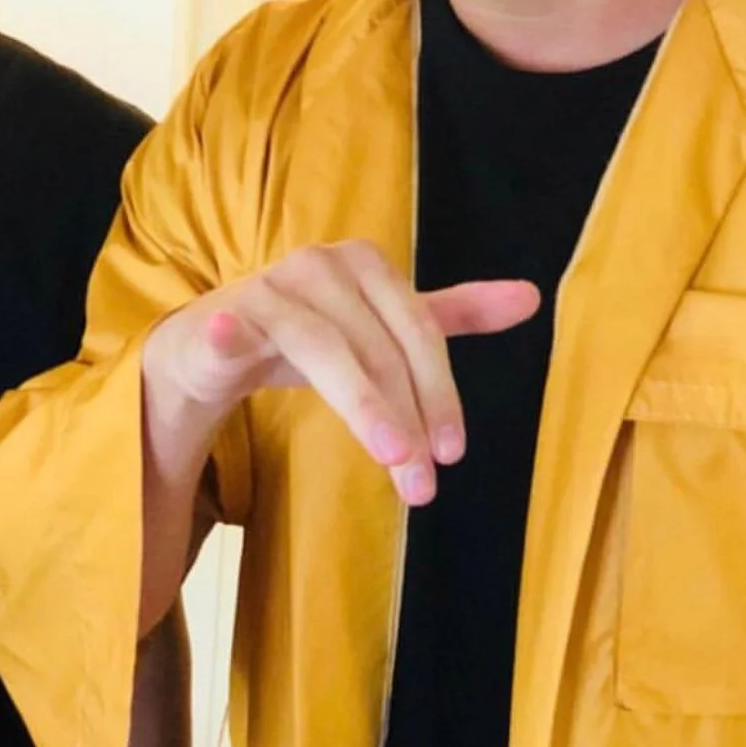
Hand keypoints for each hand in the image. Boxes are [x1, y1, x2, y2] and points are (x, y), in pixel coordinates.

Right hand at [143, 240, 538, 505]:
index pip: (416, 328)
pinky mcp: (223, 317)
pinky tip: (225, 340)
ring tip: (390, 461)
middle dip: (406, 417)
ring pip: (323, 347)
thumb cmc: (308, 335)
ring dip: (361, 406)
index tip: (452, 452)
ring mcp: (268, 289)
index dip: (439, 389)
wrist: (214, 342)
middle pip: (376, 345)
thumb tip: (532, 296)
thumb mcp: (380, 326)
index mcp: (364, 263)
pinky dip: (229, 333)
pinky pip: (230, 328)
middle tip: (423, 484)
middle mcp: (319, 265)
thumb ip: (450, 315)